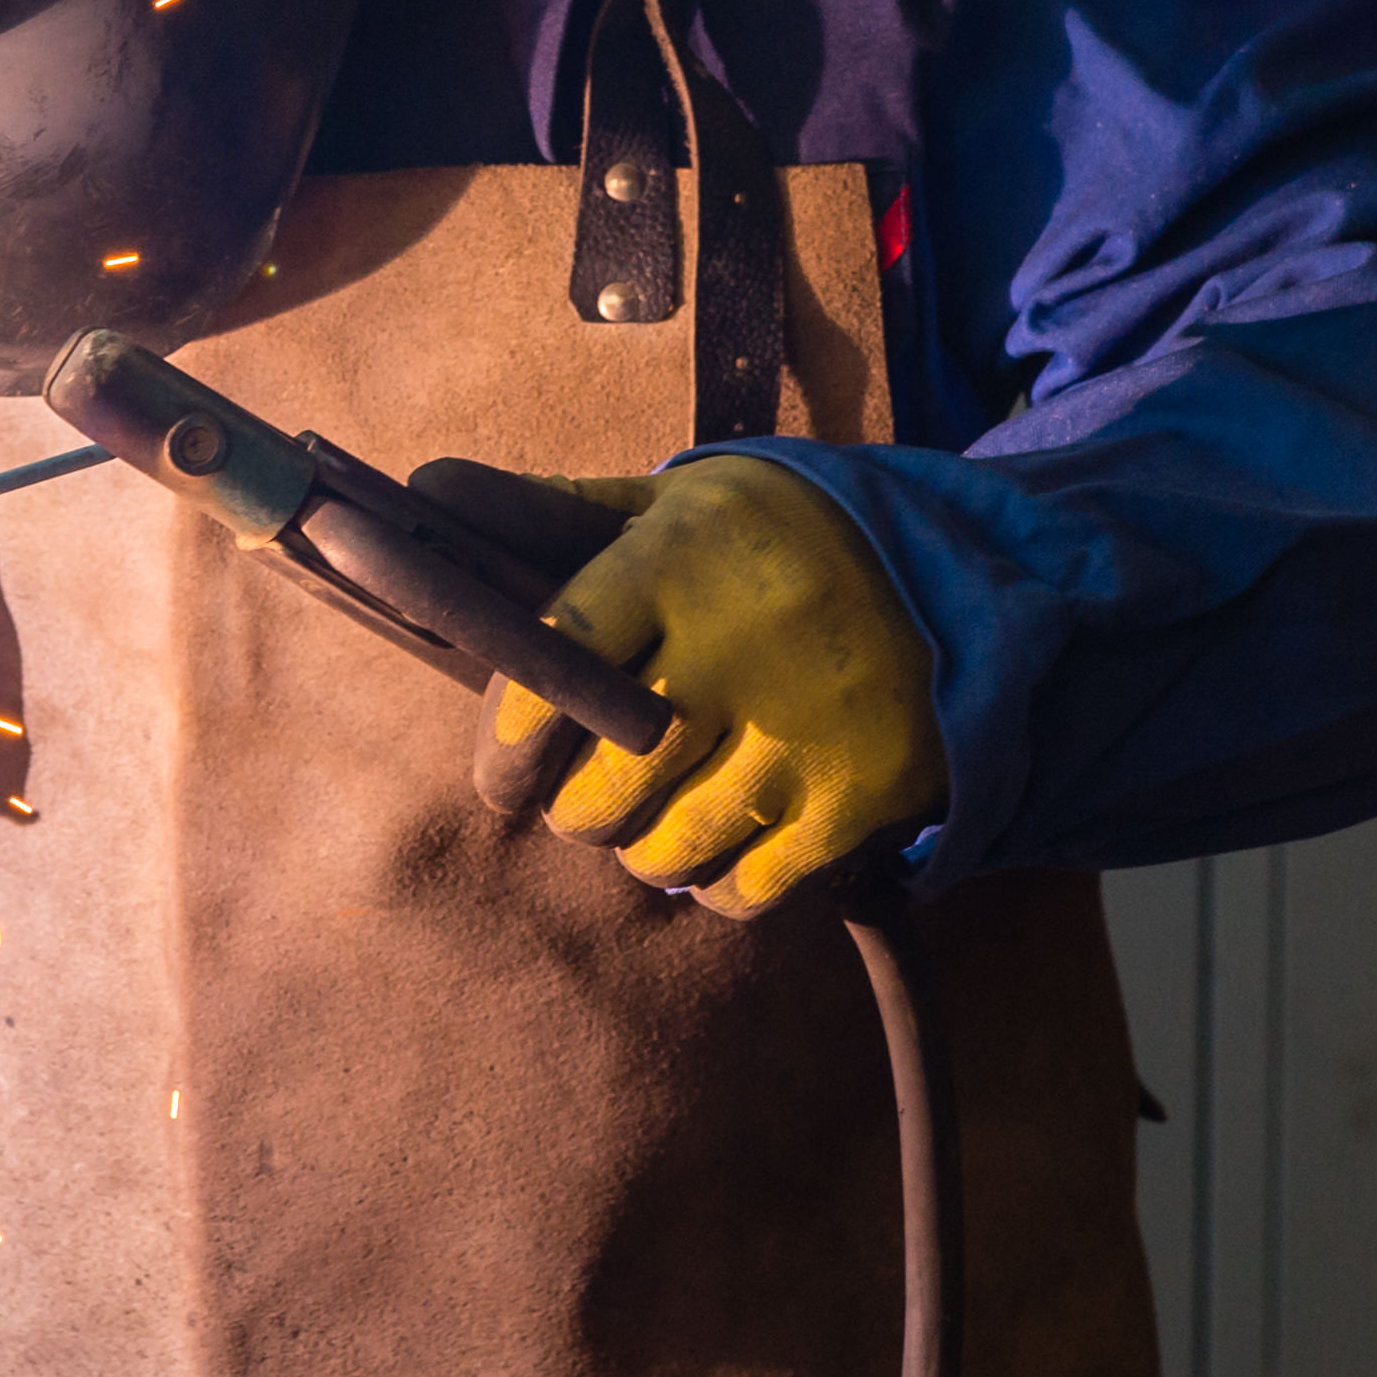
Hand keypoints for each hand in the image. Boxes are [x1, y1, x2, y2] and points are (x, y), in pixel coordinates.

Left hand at [474, 454, 947, 914]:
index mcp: (681, 560)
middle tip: (577, 802)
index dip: (510, 735)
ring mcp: (807, 725)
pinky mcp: (860, 794)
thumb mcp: (671, 506)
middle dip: (573, 811)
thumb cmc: (769, 542)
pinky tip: (715, 853)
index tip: (500, 776)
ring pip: (667, 848)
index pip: (559, 658)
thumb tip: (426, 487)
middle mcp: (743, 641)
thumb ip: (549, 511)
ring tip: (647, 825)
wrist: (951, 567)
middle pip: (606, 781)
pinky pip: (746, 888)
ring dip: (640, 853)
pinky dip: (714, 889)